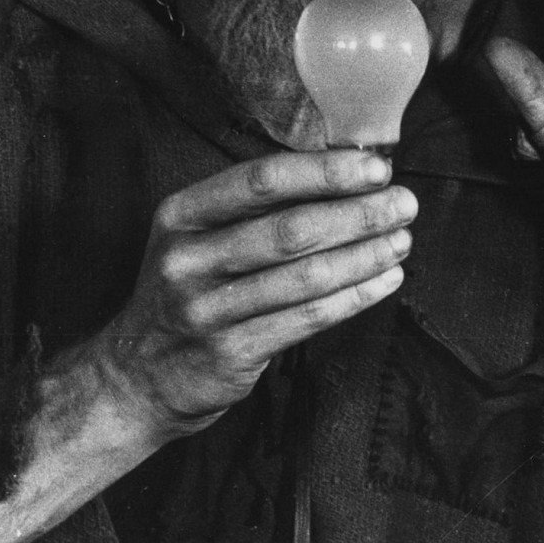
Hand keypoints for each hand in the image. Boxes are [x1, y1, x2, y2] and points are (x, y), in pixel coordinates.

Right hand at [92, 149, 415, 438]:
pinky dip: (355, 297)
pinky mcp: (229, 352)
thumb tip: (346, 173)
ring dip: (365, 255)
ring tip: (402, 240)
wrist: (138, 375)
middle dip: (359, 213)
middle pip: (291, 228)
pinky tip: (385, 280)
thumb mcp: (199, 236)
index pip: (262, 179)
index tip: (374, 169)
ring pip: (305, 276)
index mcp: (182, 213)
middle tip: (405, 204)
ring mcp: (206, 309)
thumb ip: (257, 207)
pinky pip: (307, 318)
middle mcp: (188, 258)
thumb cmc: (190, 289)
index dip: (325, 172)